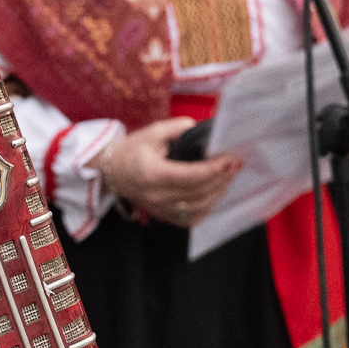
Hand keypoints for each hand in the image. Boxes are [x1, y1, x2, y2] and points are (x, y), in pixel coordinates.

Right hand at [100, 116, 243, 228]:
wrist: (113, 171)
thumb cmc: (132, 150)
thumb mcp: (152, 132)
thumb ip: (178, 128)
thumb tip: (202, 129)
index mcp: (153, 173)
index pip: (192, 175)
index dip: (215, 169)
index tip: (231, 159)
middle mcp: (157, 195)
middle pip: (199, 192)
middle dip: (222, 178)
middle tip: (235, 165)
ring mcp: (160, 209)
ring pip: (198, 207)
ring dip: (218, 192)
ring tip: (227, 177)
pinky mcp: (163, 216)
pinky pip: (191, 218)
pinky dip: (207, 207)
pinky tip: (214, 193)